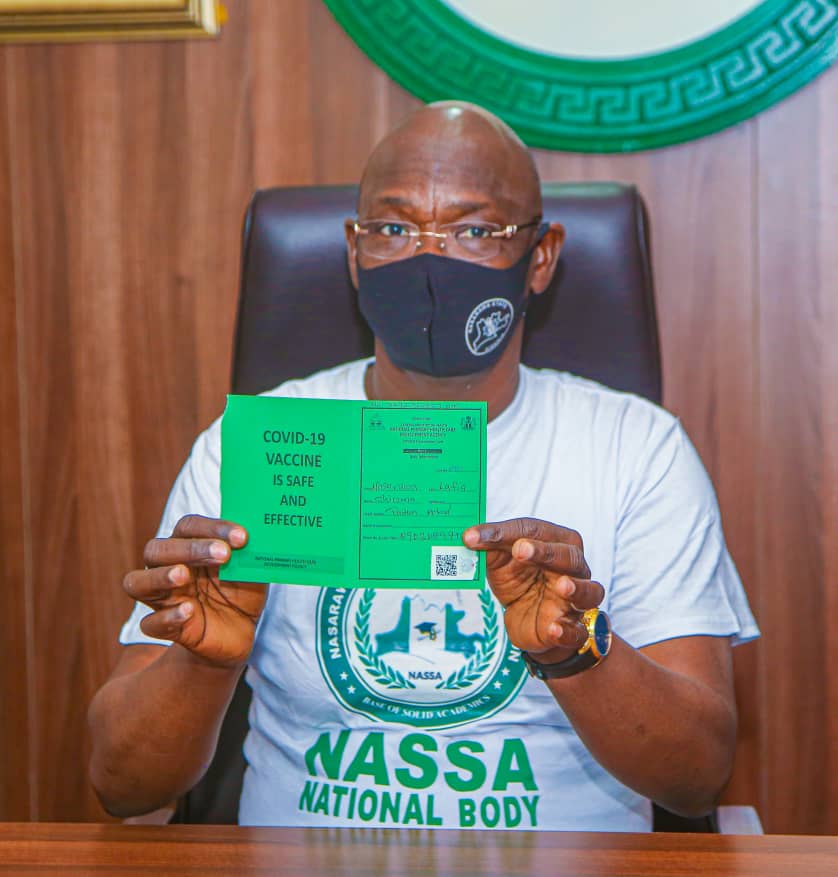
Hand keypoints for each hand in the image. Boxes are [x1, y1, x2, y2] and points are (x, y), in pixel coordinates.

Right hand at [123, 515, 265, 667]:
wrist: (239, 633)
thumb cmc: (240, 592)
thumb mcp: (250, 569)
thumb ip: (250, 552)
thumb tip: (261, 531)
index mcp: (188, 547)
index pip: (188, 527)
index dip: (213, 528)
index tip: (242, 536)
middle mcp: (169, 568)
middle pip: (157, 550)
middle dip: (189, 549)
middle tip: (223, 553)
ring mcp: (164, 599)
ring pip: (137, 583)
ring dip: (159, 576)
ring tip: (183, 575)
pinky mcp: (167, 628)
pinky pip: (150, 623)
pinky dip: (167, 616)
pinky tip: (188, 611)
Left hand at [463, 518, 603, 661]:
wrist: (528, 620)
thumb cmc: (520, 580)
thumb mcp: (500, 561)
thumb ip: (489, 546)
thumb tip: (468, 537)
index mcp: (555, 542)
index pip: (535, 530)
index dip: (505, 532)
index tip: (473, 537)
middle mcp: (573, 568)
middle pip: (568, 556)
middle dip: (545, 552)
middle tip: (519, 550)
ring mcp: (577, 600)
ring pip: (590, 590)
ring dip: (576, 588)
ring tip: (562, 586)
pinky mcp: (572, 629)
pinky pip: (577, 630)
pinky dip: (568, 630)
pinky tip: (554, 628)